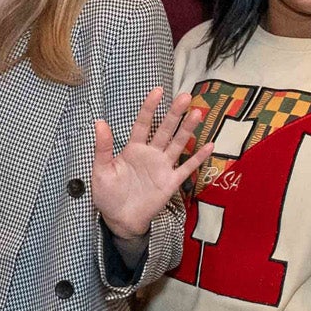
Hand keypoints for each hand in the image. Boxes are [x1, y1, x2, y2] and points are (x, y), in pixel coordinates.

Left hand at [91, 88, 208, 240]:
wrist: (119, 220)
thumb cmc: (108, 194)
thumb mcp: (100, 170)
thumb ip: (102, 147)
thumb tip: (99, 122)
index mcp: (132, 149)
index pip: (143, 124)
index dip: (150, 108)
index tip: (157, 90)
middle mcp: (150, 154)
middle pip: (165, 129)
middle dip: (174, 113)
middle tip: (185, 96)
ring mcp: (163, 167)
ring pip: (177, 144)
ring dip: (188, 129)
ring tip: (198, 113)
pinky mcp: (171, 182)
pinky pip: (187, 168)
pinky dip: (198, 157)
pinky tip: (210, 145)